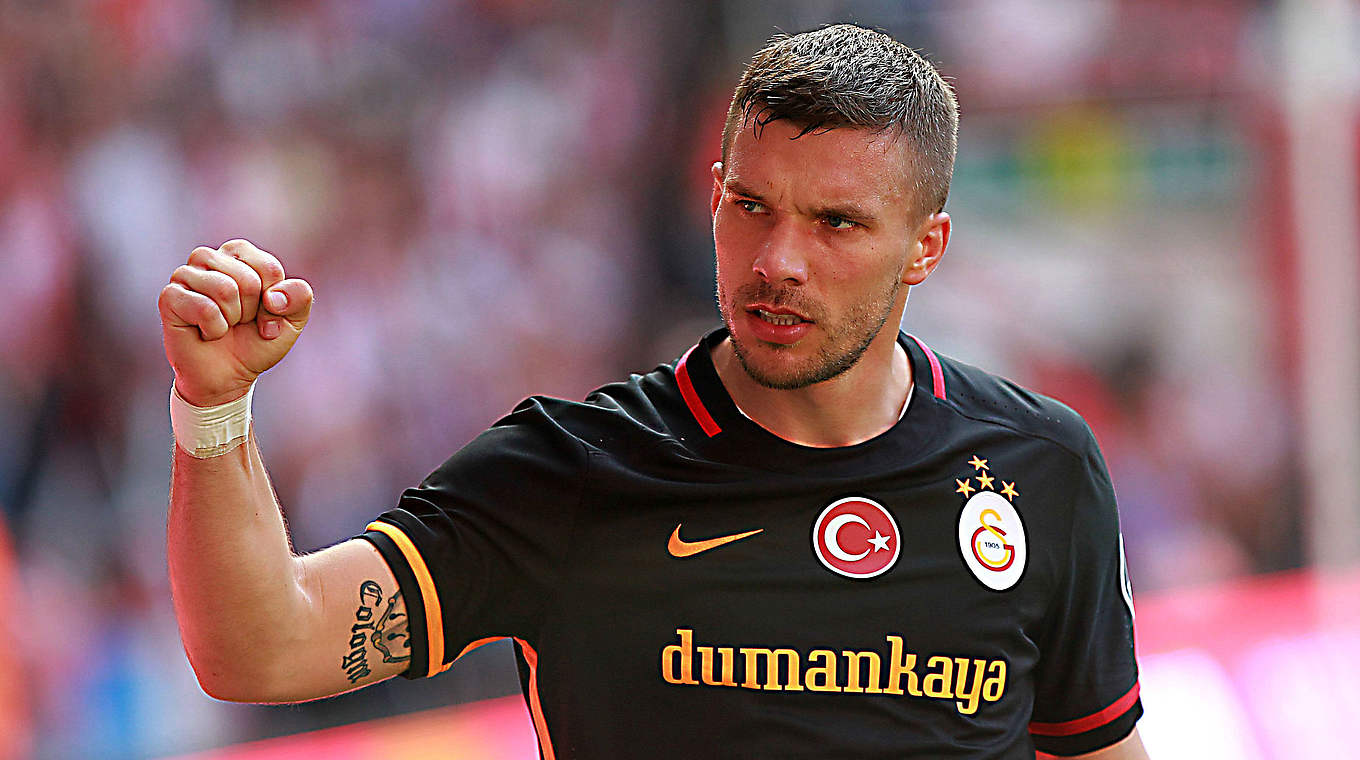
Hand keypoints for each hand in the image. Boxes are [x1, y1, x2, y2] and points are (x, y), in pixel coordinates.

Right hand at [159, 239, 312, 406]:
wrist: (228, 376)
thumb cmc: (256, 341)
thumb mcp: (292, 320)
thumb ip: (300, 297)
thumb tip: (274, 297)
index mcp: (240, 254)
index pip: (269, 268)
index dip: (275, 301)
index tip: (265, 315)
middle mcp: (209, 258)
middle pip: (248, 280)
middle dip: (252, 311)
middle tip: (240, 323)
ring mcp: (185, 274)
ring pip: (225, 289)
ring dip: (232, 319)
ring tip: (223, 325)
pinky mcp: (169, 296)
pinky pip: (205, 308)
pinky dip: (213, 329)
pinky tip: (205, 332)